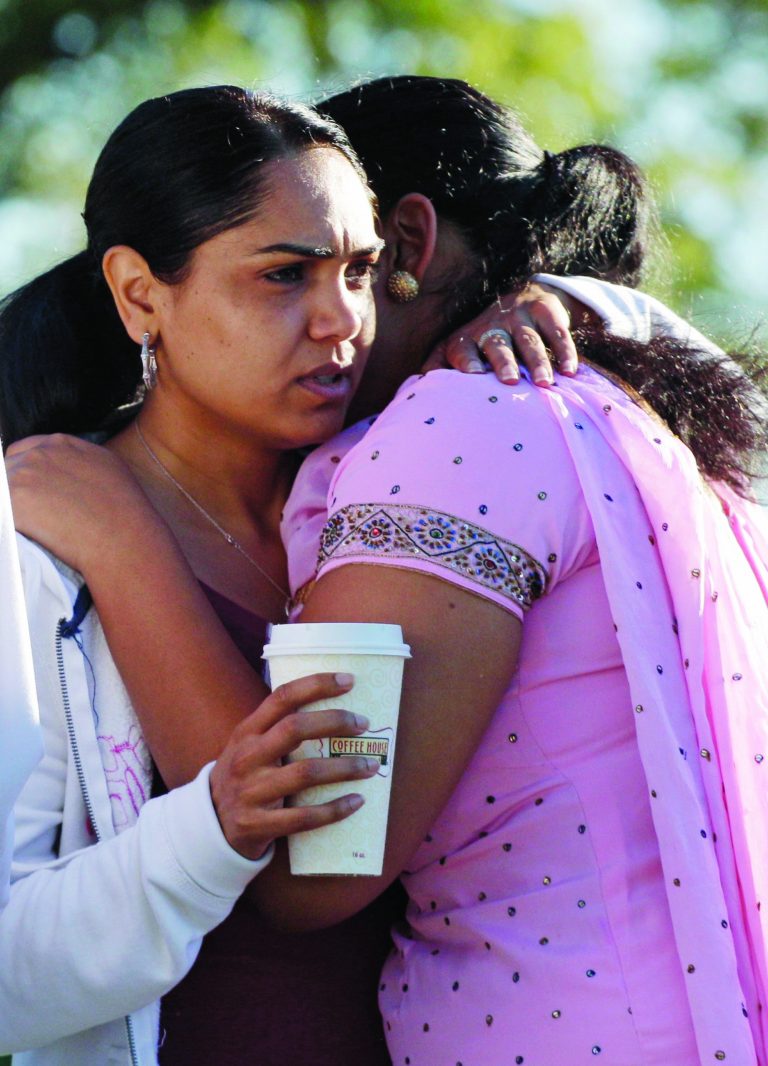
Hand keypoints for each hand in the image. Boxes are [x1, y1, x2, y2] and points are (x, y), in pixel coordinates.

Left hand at [5, 433, 161, 572]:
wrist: (123, 537)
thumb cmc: (125, 511)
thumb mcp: (108, 468)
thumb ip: (78, 461)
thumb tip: (65, 475)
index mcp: (61, 444)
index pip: (23, 451)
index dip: (26, 473)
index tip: (32, 492)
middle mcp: (39, 454)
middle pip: (8, 468)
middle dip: (16, 488)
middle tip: (34, 512)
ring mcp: (24, 476)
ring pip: (3, 490)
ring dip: (11, 507)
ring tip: (34, 526)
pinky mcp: (14, 502)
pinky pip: (3, 513)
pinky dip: (10, 523)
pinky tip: (27, 533)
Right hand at [209, 672, 378, 859]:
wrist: (210, 826)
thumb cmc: (244, 776)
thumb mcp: (249, 746)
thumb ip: (278, 728)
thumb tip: (335, 707)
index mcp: (247, 732)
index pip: (282, 698)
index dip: (316, 685)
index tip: (348, 680)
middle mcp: (247, 757)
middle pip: (295, 729)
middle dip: (335, 722)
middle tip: (363, 724)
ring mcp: (251, 792)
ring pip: (305, 773)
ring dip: (344, 768)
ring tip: (370, 765)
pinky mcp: (258, 824)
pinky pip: (304, 818)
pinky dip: (335, 809)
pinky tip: (357, 801)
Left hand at [424, 282, 579, 385]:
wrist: (526, 296)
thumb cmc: (488, 336)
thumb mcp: (462, 345)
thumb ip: (440, 363)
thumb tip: (418, 387)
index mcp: (469, 336)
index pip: (463, 347)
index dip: (466, 361)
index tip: (472, 376)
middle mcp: (493, 324)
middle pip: (497, 344)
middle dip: (503, 362)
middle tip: (510, 381)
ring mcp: (521, 316)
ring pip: (529, 341)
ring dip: (538, 362)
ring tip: (544, 383)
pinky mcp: (546, 311)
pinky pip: (557, 332)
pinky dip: (564, 352)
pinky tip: (570, 372)